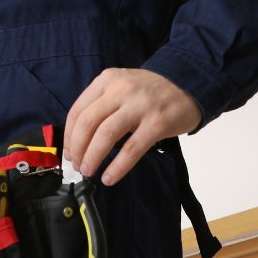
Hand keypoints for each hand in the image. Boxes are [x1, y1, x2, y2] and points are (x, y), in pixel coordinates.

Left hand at [63, 67, 201, 185]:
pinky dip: (118, 167)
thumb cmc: (149, 91)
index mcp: (106, 80)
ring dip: (93, 157)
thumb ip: (101, 103)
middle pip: (88, 123)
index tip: (69, 152)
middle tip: (78, 166)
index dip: (69, 136)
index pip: (78, 110)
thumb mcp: (120, 86)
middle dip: (78, 149)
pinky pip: (132, 149)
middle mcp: (120, 90)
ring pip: (106, 135)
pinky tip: (110, 177)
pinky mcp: (157, 123)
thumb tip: (78, 138)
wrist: (188, 84)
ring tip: (89, 172)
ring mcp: (139, 106)